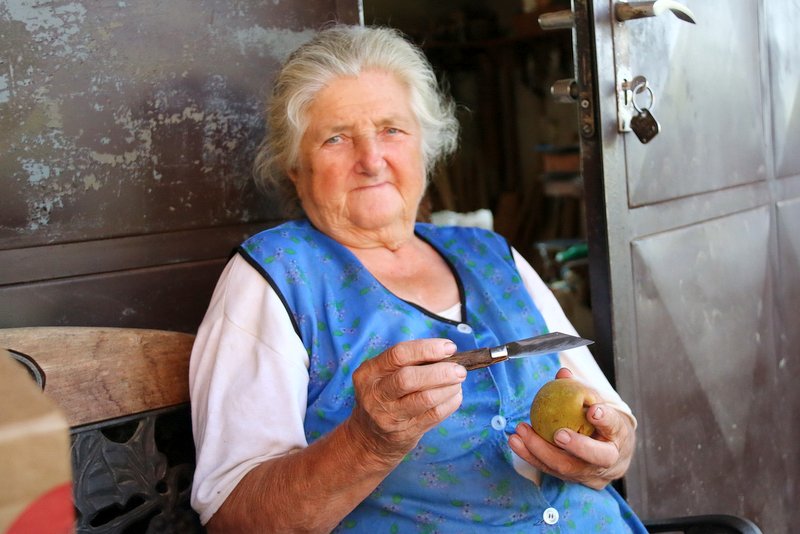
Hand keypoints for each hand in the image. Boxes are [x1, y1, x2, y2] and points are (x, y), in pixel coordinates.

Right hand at [348, 338, 466, 466]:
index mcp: (368, 373)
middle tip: (460, 369)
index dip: (427, 349)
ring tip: (458, 382)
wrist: (369, 438)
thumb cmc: (384, 396)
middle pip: (409, 378)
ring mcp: (389, 416)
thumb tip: (446, 353)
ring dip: (448, 388)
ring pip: (425, 399)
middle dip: (440, 372)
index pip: (399, 354)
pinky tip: (455, 396)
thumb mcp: (382, 376)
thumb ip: (408, 362)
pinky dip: (450, 403)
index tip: (449, 348)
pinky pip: (434, 415)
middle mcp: (375, 394)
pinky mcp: (405, 433)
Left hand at [508, 368, 634, 489]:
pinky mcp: (572, 479)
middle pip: (594, 456)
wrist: (614, 456)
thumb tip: (562, 374)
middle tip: (557, 433)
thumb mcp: (599, 405)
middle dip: (575, 445)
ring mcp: (590, 473)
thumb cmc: (602, 424)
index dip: (605, 419)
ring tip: (520, 432)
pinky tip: (515, 442)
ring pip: (566, 467)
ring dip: (540, 450)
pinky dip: (530, 455)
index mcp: (619, 435)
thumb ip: (581, 391)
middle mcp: (608, 459)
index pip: (614, 426)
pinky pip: (549, 469)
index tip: (593, 410)